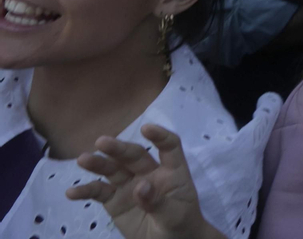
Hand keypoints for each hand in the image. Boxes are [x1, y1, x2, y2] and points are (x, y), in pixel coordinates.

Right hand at [65, 124, 225, 238]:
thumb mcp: (174, 215)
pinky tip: (72, 192)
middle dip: (118, 149)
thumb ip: (157, 201)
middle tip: (101, 142)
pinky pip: (99, 192)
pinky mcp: (115, 201)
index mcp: (172, 171)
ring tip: (83, 159)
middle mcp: (149, 173)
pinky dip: (86, 191)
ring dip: (98, 164)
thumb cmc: (180, 224)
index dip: (160, 136)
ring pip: (113, 170)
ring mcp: (130, 186)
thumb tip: (140, 186)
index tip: (146, 129)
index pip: (169, 147)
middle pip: (134, 156)